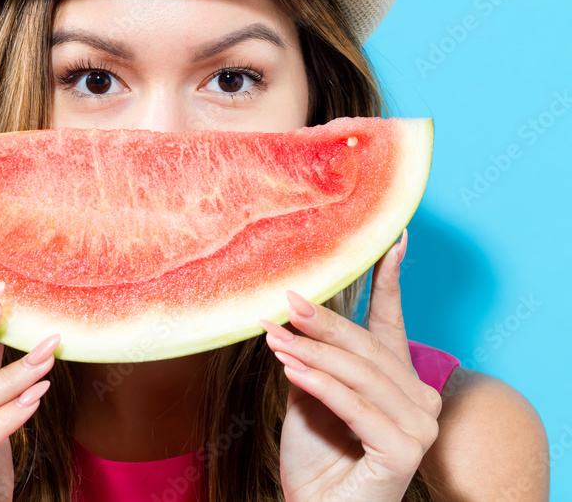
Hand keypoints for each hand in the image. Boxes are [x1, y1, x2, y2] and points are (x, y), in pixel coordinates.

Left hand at [257, 229, 442, 500]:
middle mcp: (421, 400)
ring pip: (359, 373)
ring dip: (312, 352)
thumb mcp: (310, 394)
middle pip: (368, 347)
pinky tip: (289, 365)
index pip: (393, 325)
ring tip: (275, 336)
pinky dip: (319, 382)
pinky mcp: (403, 449)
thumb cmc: (314, 457)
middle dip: (326, 322)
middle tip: (287, 299)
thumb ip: (314, 358)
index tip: (394, 240)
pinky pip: (353, 403)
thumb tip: (296, 316)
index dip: (391, 283)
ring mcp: (419, 426)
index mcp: (402, 382)